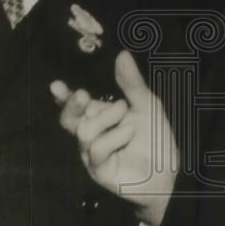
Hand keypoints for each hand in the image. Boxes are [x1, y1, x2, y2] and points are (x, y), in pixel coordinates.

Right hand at [49, 51, 178, 225]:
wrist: (168, 172)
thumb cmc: (155, 138)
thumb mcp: (147, 105)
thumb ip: (132, 83)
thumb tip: (122, 53)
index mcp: (100, 117)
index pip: (76, 106)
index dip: (63, 97)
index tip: (56, 86)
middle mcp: (92, 135)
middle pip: (68, 119)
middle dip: (72, 105)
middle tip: (82, 95)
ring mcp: (93, 154)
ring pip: (84, 131)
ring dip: (107, 119)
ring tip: (129, 120)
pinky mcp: (99, 170)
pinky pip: (97, 148)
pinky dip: (115, 137)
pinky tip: (129, 134)